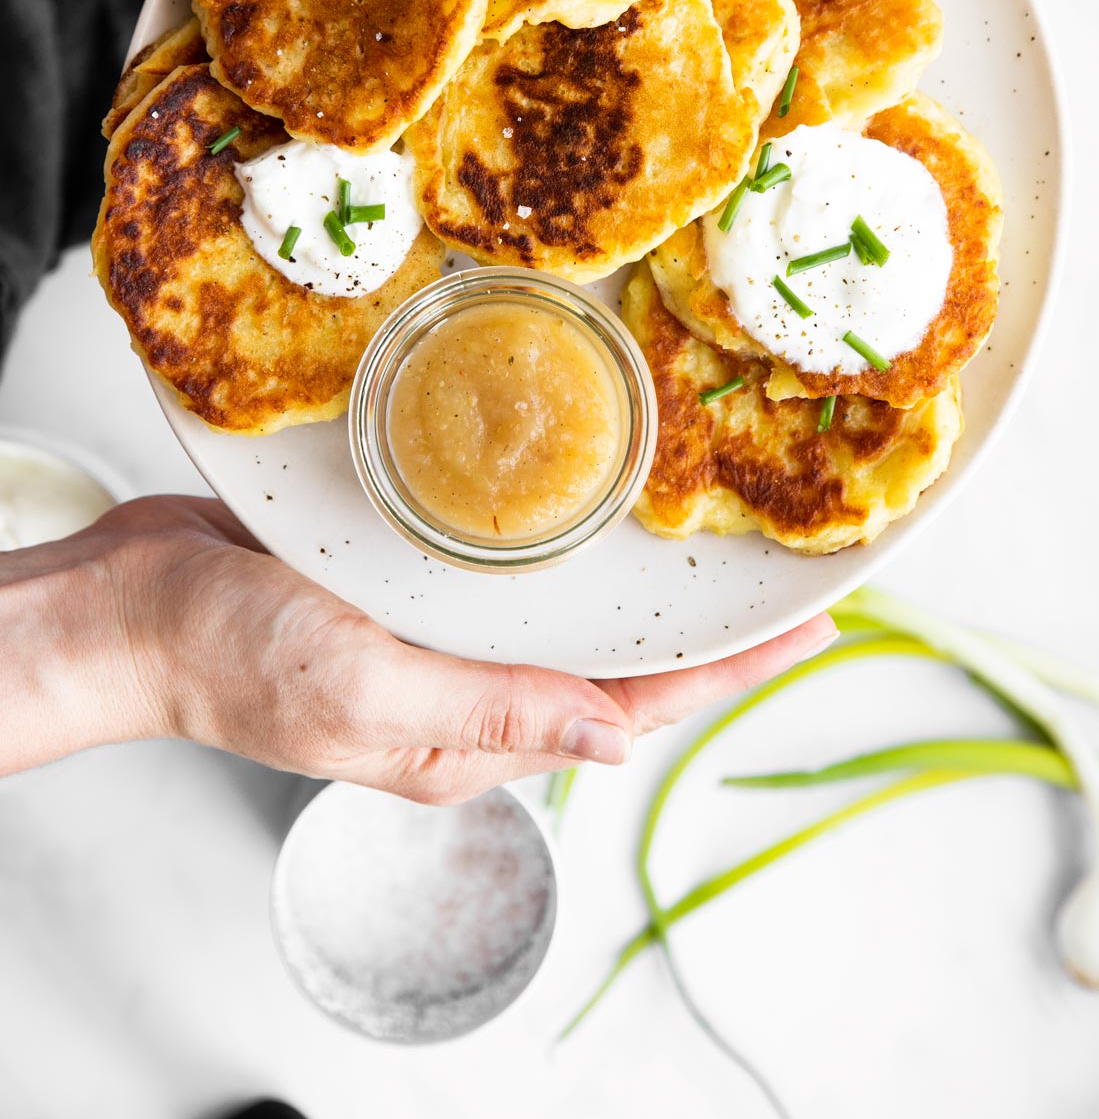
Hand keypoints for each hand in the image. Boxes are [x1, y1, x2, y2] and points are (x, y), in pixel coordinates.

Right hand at [0, 495, 835, 800]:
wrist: (139, 607)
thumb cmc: (234, 655)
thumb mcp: (367, 689)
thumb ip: (493, 711)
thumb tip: (619, 737)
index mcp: (473, 733)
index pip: (634, 704)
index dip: (730, 670)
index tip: (813, 631)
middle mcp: (470, 689)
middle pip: (618, 662)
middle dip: (705, 629)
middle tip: (786, 580)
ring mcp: (441, 637)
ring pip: (569, 616)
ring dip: (643, 585)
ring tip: (717, 543)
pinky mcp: (409, 584)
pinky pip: (511, 574)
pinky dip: (566, 547)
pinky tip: (589, 506)